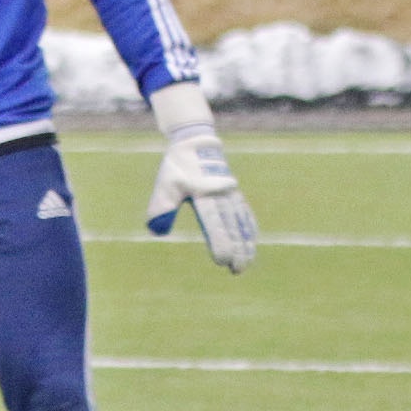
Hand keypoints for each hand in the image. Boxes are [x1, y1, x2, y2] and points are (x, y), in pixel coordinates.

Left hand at [145, 126, 257, 272]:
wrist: (195, 141)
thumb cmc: (177, 166)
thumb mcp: (165, 184)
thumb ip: (161, 206)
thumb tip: (158, 231)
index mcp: (204, 194)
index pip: (215, 222)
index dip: (220, 241)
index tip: (223, 260)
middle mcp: (222, 195)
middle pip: (233, 226)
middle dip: (237, 249)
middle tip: (238, 270)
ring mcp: (230, 194)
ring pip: (242, 222)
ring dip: (246, 243)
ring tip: (245, 264)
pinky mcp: (233, 193)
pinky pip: (245, 213)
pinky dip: (249, 229)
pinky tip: (252, 243)